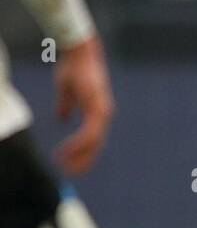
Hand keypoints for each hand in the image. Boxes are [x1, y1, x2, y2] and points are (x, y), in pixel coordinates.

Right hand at [53, 35, 114, 175]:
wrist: (79, 53)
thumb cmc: (74, 69)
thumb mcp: (67, 92)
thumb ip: (66, 106)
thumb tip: (62, 118)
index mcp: (98, 112)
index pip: (94, 138)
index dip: (85, 152)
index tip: (73, 164)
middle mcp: (104, 113)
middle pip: (97, 144)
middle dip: (84, 160)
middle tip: (71, 173)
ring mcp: (102, 111)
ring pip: (94, 142)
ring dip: (79, 155)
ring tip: (64, 165)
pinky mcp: (97, 107)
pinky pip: (89, 133)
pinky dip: (78, 144)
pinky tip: (65, 151)